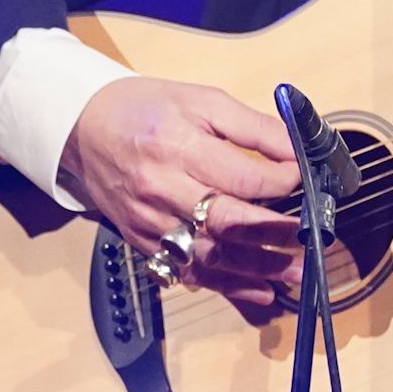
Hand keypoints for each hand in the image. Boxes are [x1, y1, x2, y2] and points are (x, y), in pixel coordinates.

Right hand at [59, 76, 304, 318]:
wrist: (83, 129)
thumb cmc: (146, 110)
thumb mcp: (201, 100)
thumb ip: (252, 126)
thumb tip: (298, 149)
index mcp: (178, 147)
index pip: (242, 177)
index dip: (282, 182)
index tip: (303, 180)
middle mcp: (162, 189)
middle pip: (228, 222)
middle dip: (274, 234)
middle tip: (309, 240)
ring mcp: (150, 220)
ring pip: (210, 255)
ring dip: (257, 269)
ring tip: (293, 274)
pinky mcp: (142, 240)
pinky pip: (187, 270)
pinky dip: (225, 285)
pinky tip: (258, 290)